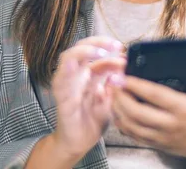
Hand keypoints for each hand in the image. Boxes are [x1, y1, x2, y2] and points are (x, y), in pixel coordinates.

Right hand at [50, 36, 125, 161]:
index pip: (98, 55)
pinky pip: (60, 80)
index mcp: (89, 75)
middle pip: (82, 48)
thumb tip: (125, 68)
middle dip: (98, 42)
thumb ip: (116, 86)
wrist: (78, 144)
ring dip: (84, 51)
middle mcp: (77, 75)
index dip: (111, 50)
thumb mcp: (111, 101)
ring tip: (100, 52)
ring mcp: (67, 84)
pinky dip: (66, 69)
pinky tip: (75, 64)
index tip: (124, 51)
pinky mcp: (61, 96)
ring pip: (69, 57)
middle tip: (115, 45)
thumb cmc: (92, 121)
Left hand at [110, 52, 185, 166]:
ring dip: (117, 109)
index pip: (154, 95)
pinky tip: (116, 110)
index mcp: (183, 109)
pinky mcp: (156, 144)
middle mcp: (170, 124)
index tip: (122, 74)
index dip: (136, 85)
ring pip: (131, 125)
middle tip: (111, 80)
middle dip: (120, 96)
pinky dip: (121, 123)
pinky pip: (133, 135)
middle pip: (137, 112)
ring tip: (110, 92)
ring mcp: (161, 136)